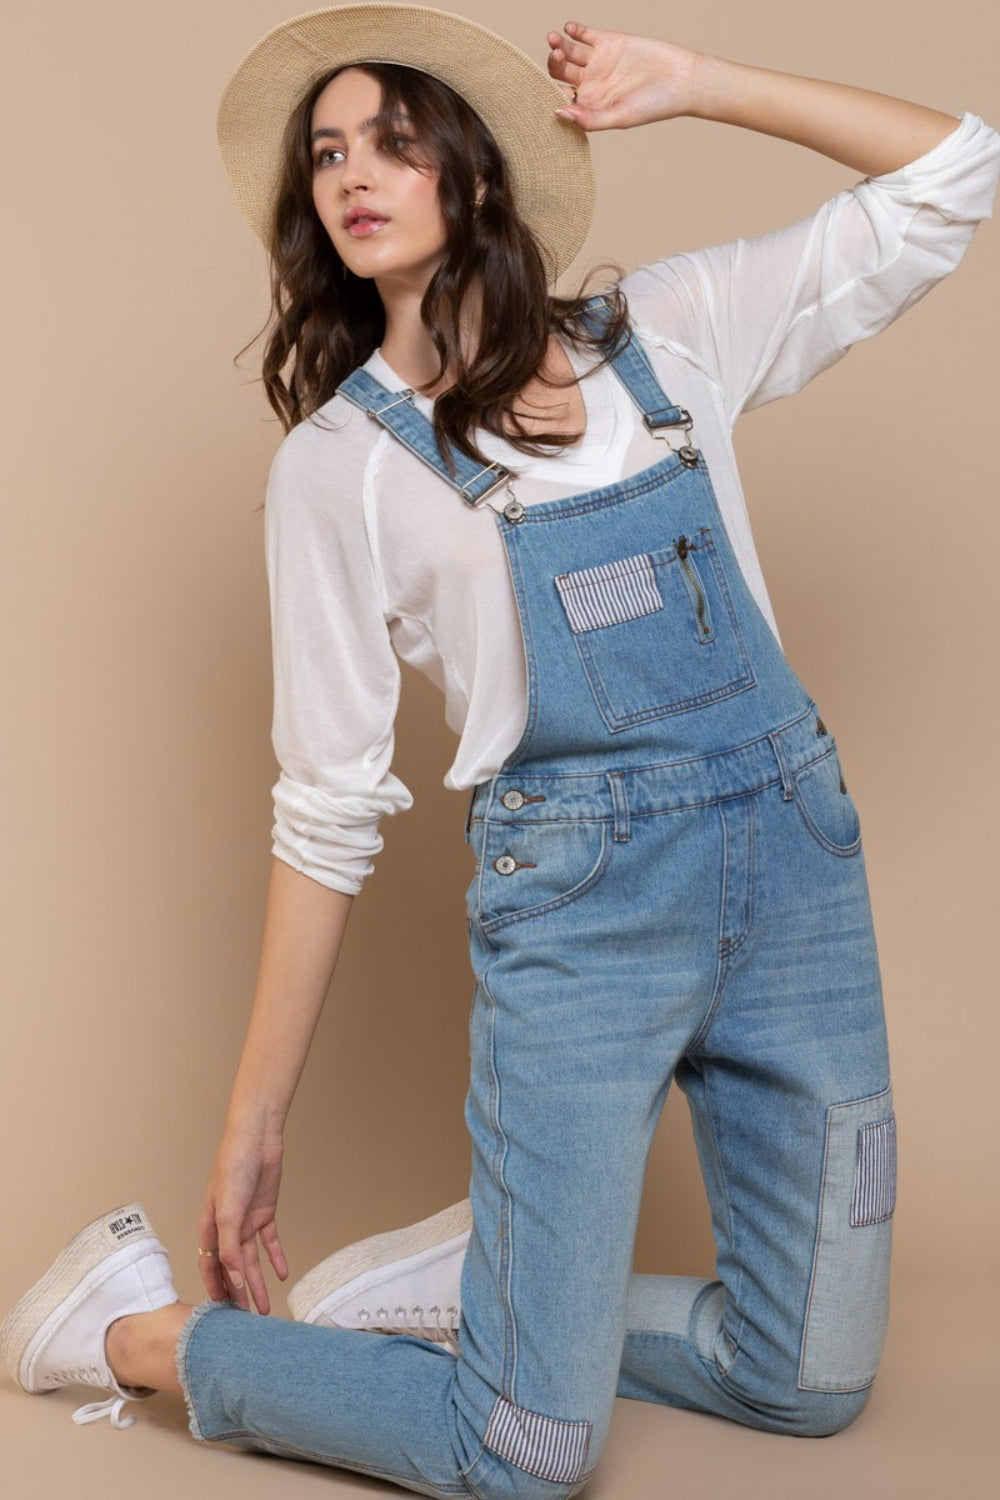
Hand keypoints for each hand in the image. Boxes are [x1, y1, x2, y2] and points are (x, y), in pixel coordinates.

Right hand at [197, 1127, 288, 1313]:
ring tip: (265, 1309)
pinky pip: (270, 1242)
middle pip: (233, 1268)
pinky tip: (282, 1275)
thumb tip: (235, 1279)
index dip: (216, 1290)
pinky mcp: (265, 1214)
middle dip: (239, 1294)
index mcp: (209, 1228)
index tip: (223, 1315)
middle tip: (246, 1322)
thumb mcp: (228, 1211)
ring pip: (252, 1260)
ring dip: (258, 1283)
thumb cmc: (233, 1168)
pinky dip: (276, 1258)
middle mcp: (226, 1228)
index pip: (210, 1267)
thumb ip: (231, 1246)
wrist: (257, 1139)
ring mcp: (246, 1222)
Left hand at [547, 20, 701, 130]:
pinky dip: (575, 30)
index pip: (560, 97)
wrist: (682, 80)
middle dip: (553, 64)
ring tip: (555, 39)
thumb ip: (590, 119)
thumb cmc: (654, 106)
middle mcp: (591, 83)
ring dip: (559, 45)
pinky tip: (570, 28)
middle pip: (561, 73)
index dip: (549, 92)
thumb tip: (559, 113)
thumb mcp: (620, 117)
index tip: (546, 87)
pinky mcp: (610, 42)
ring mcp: (599, 62)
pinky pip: (585, 34)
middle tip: (556, 56)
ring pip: (569, 52)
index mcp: (590, 105)